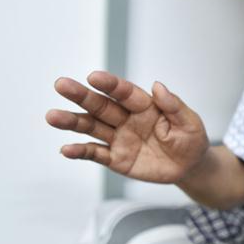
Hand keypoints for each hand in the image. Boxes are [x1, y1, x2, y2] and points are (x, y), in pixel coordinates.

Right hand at [46, 71, 209, 182]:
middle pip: (101, 106)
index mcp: (145, 105)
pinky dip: (80, 151)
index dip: (110, 84)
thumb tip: (158, 86)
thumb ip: (174, 106)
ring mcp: (118, 138)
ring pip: (92, 127)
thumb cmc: (190, 139)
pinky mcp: (115, 158)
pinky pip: (95, 153)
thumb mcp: (190, 122)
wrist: (190, 166)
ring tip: (52, 116)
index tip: (94, 76)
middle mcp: (126, 118)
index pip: (124, 92)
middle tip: (61, 85)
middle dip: (81, 96)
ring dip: (72, 122)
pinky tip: (66, 149)